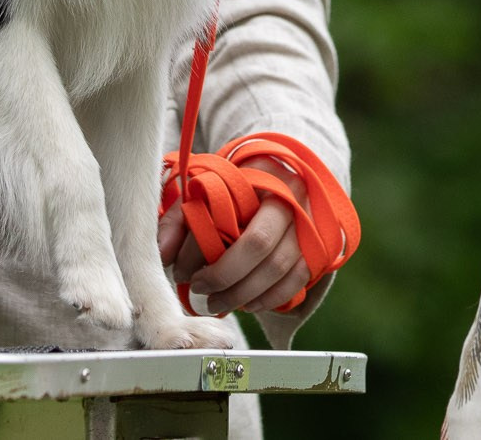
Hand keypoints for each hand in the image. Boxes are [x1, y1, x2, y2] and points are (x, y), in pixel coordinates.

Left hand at [157, 157, 314, 316]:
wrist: (283, 175)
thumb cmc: (238, 184)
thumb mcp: (207, 189)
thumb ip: (181, 218)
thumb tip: (162, 254)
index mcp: (263, 177)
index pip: (232, 221)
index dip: (204, 253)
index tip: (182, 271)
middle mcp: (293, 199)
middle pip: (259, 248)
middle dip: (225, 278)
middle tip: (200, 292)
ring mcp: (310, 224)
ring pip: (280, 270)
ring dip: (245, 295)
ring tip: (217, 304)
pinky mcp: (318, 247)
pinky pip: (297, 281)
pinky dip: (271, 298)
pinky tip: (247, 304)